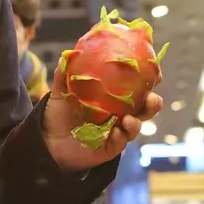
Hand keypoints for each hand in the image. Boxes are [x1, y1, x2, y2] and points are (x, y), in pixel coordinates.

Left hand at [41, 63, 162, 172]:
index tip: (154, 71)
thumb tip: (66, 56)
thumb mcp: (60, 93)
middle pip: (145, 108)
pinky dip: (121, 137)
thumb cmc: (60, 113)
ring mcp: (117, 130)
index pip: (138, 86)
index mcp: (115, 96)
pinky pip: (121, 142)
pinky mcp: (111, 147)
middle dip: (153, 103)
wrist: (49, 140)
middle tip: (151, 98)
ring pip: (136, 126)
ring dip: (137, 122)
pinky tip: (116, 132)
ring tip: (128, 119)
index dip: (149, 78)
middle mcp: (120, 113)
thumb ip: (64, 75)